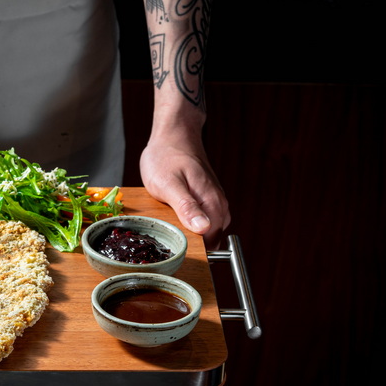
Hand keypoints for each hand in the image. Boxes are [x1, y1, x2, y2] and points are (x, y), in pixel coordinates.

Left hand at [140, 131, 229, 248]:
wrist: (173, 135)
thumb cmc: (166, 157)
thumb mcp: (168, 184)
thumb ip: (186, 207)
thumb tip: (203, 228)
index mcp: (212, 202)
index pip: (211, 241)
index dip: (193, 250)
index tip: (174, 249)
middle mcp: (219, 203)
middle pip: (211, 238)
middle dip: (191, 244)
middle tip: (167, 240)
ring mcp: (215, 200)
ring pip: (208, 229)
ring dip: (191, 234)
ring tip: (170, 229)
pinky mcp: (208, 197)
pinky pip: (204, 219)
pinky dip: (191, 222)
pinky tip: (175, 218)